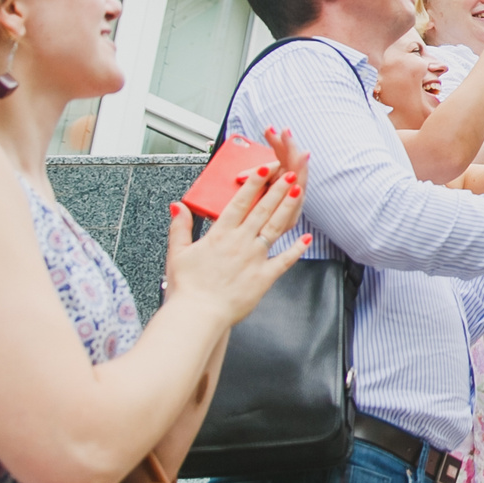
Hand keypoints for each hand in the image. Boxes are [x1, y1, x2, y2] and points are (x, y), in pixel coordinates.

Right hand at [163, 150, 312, 323]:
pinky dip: (296, 249)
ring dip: (288, 208)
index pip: (239, 202)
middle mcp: (240, 242)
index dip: (254, 183)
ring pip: (276, 228)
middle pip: (262, 210)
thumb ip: (180, 227)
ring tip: (299, 192)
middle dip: (278, 189)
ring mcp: (254, 258)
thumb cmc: (187, 288)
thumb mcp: (177, 253)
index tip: (265, 168)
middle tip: (290, 174)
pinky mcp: (263, 277)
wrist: (198, 314)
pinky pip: (284, 260)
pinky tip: (306, 238)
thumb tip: (177, 206)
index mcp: (220, 235)